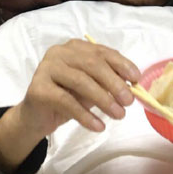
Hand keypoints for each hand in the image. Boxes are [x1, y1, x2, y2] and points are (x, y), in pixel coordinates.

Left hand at [0, 0, 69, 18]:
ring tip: (62, 15)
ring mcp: (39, 1)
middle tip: (67, 9)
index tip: (69, 1)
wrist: (4, 7)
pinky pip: (46, 10)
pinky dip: (50, 13)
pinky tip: (53, 18)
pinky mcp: (35, 9)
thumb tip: (61, 3)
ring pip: (51, 4)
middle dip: (62, 1)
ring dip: (56, 8)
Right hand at [0, 39, 140, 172]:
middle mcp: (59, 53)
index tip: (136, 79)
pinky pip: (66, 101)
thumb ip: (107, 81)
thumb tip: (132, 85)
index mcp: (74, 47)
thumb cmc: (67, 97)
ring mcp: (46, 68)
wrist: (36, 116)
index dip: (121, 64)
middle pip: (92, 64)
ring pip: (80, 81)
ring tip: (119, 115)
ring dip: (103, 99)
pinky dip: (86, 115)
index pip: (101, 52)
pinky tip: (99, 126)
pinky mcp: (38, 89)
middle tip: (129, 101)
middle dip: (114, 83)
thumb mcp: (91, 87)